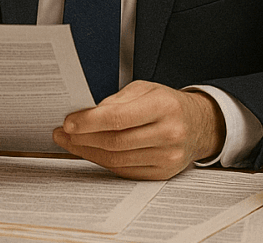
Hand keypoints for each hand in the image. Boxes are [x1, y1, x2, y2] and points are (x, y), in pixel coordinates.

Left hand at [53, 80, 224, 179]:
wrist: (198, 125)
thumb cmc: (167, 103)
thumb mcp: (144, 89)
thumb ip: (116, 101)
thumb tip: (86, 115)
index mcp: (164, 106)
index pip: (119, 117)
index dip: (90, 122)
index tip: (69, 122)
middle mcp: (169, 134)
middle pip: (115, 141)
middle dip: (83, 138)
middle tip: (63, 132)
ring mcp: (167, 157)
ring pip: (116, 159)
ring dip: (88, 152)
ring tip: (71, 141)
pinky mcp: (162, 173)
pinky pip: (124, 170)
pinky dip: (103, 162)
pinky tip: (90, 152)